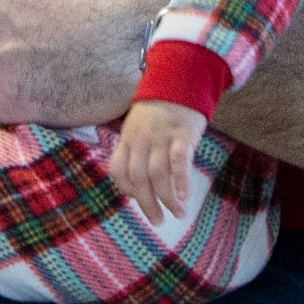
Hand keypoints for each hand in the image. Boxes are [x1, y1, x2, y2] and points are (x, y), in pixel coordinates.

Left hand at [110, 98, 203, 223]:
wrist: (177, 82)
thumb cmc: (156, 113)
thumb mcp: (138, 128)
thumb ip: (136, 151)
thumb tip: (140, 184)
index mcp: (127, 139)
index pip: (118, 169)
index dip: (125, 189)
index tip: (137, 200)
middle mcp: (141, 140)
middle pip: (138, 177)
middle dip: (147, 203)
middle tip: (158, 221)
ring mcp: (161, 137)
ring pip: (158, 174)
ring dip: (167, 199)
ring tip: (178, 213)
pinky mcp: (182, 135)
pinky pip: (178, 161)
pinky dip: (181, 181)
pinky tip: (186, 196)